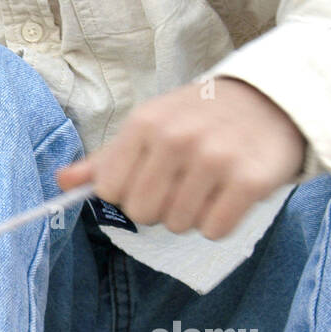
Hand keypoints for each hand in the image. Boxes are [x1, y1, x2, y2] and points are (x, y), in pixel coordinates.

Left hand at [56, 77, 305, 239]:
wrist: (269, 100)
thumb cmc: (198, 117)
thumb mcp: (150, 125)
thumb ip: (106, 159)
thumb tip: (61, 182)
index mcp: (145, 124)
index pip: (110, 192)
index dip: (127, 193)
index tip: (148, 178)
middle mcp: (177, 139)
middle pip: (142, 213)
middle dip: (159, 207)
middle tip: (182, 182)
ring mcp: (214, 159)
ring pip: (178, 225)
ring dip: (191, 214)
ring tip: (207, 184)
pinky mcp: (249, 181)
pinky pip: (214, 230)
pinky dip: (220, 222)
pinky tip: (228, 194)